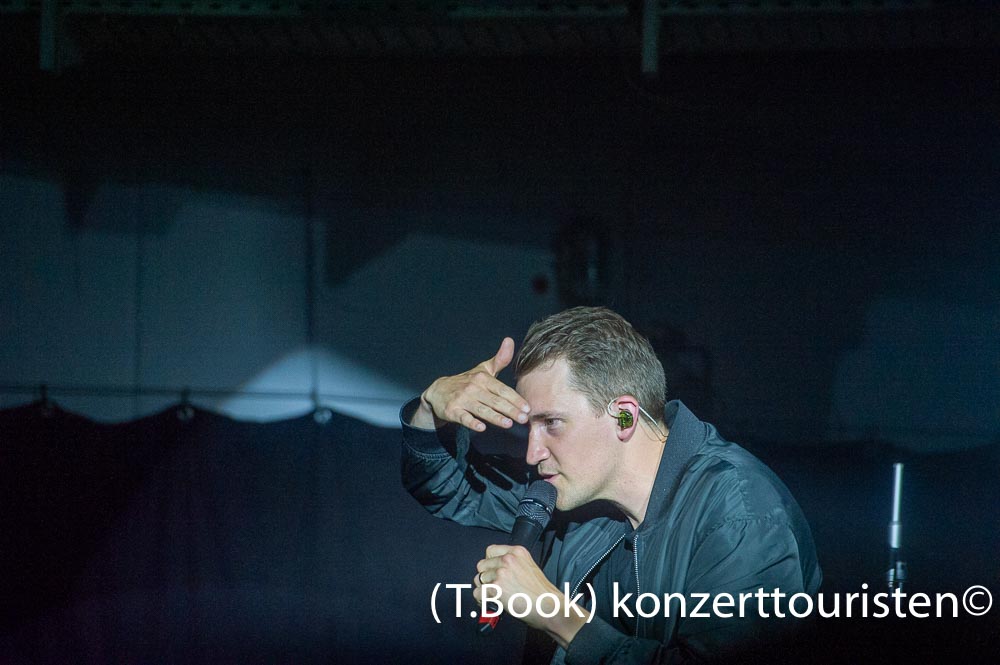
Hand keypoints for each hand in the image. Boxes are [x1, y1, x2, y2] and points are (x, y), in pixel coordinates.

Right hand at [411, 337, 530, 431]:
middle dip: (510, 410)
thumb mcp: (483, 370)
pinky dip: (472, 422)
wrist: (437, 391)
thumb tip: (510, 340)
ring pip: (481, 410)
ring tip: (509, 424)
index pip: (502, 389)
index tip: (528, 408)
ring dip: (495, 417)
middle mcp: (473, 388)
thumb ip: (499, 359)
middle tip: (524, 419)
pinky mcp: (452, 411)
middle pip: (495, 400)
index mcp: (482, 378)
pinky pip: (463, 417)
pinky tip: (481, 428)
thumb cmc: (466, 382)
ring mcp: (462, 399)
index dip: (515, 399)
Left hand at [473, 544, 586, 647]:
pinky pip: (477, 593)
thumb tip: (494, 570)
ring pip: (479, 579)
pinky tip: (492, 603)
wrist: (550, 607)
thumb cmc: (542, 592)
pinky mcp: (496, 588)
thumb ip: (512, 564)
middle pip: (482, 565)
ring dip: (484, 590)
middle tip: (494, 587)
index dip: (489, 563)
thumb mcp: (529, 567)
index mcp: (517, 551)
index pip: (490, 550)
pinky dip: (482, 601)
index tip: (493, 572)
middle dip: (486, 577)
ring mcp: (502, 573)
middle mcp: (508, 559)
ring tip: (494, 597)